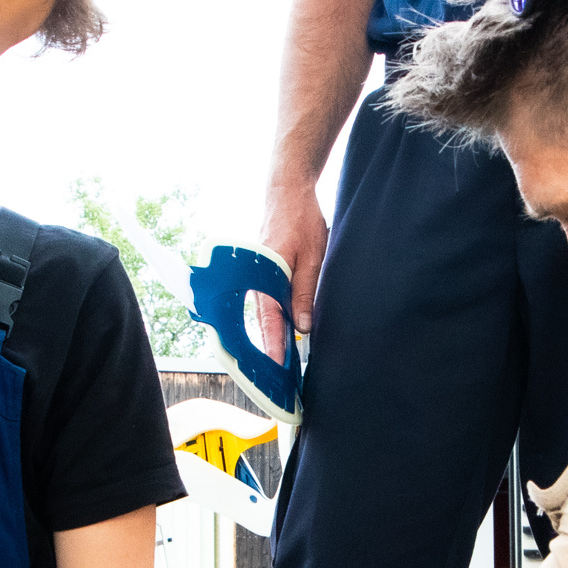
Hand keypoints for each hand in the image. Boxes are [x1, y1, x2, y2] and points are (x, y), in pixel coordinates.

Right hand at [255, 179, 327, 362]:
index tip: (276, 366)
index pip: (270, 319)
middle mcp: (255, 279)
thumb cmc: (300, 220)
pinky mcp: (261, 275)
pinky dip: (272, 319)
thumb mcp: (312, 257)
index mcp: (265, 275)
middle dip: (270, 347)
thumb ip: (305, 292)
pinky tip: (282, 333)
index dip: (274, 344)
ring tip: (279, 360)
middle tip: (276, 374)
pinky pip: (265, 302)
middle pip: (262, 321)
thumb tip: (303, 325)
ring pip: (263, 314)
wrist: (287, 193)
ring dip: (272, 335)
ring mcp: (256, 277)